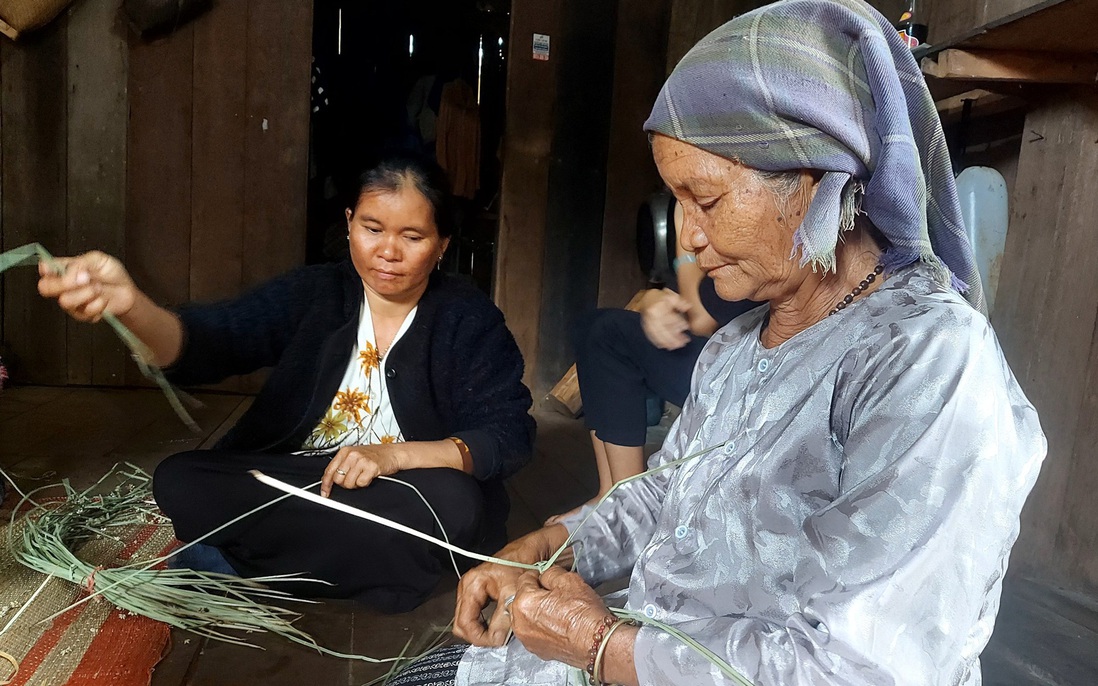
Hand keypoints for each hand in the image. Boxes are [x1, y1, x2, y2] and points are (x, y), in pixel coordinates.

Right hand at [37, 251, 137, 322]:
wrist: (126, 291)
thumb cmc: (111, 273)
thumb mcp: (99, 260)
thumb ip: (83, 263)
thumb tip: (74, 272)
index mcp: (65, 268)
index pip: (45, 268)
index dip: (47, 269)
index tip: (56, 269)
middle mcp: (64, 285)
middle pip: (45, 288)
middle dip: (64, 283)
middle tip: (85, 279)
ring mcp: (71, 301)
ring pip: (65, 301)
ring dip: (86, 294)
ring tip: (99, 288)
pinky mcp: (81, 315)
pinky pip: (83, 313)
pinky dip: (97, 305)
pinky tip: (102, 299)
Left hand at [321, 444, 403, 496]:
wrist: (393, 453)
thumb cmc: (375, 455)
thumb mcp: (355, 456)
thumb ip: (342, 465)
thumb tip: (330, 480)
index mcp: (345, 451)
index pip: (329, 470)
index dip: (326, 484)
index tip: (325, 493)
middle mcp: (351, 455)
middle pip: (338, 479)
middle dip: (345, 484)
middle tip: (354, 479)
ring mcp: (361, 460)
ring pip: (348, 483)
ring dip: (355, 484)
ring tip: (362, 476)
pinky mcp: (371, 467)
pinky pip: (361, 483)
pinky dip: (365, 483)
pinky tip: (369, 476)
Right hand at [453, 525, 567, 646]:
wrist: (534, 550)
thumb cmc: (524, 564)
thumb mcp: (515, 594)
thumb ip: (503, 620)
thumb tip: (496, 640)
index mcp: (472, 584)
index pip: (464, 623)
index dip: (480, 637)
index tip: (497, 643)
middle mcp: (468, 586)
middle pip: (462, 623)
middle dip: (479, 635)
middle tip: (498, 640)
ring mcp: (473, 589)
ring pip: (468, 620)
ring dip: (482, 630)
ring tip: (500, 633)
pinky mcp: (480, 592)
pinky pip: (476, 615)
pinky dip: (486, 623)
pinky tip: (499, 625)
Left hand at [509, 566, 612, 668]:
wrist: (596, 643)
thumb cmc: (583, 614)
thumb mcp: (568, 580)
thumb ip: (550, 573)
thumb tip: (545, 576)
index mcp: (523, 603)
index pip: (525, 579)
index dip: (538, 575)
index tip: (547, 576)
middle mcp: (520, 625)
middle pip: (523, 599)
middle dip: (536, 594)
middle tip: (555, 593)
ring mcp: (528, 640)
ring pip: (527, 617)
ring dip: (538, 611)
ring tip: (558, 609)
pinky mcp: (538, 651)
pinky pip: (535, 632)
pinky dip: (543, 626)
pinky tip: (559, 623)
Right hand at [640, 288, 691, 349]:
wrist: (647, 299)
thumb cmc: (660, 298)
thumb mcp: (672, 296)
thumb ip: (680, 302)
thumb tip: (687, 307)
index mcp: (657, 308)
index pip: (669, 317)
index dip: (678, 322)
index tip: (686, 327)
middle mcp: (651, 317)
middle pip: (663, 329)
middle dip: (673, 337)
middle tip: (683, 342)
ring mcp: (647, 323)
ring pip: (658, 335)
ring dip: (667, 342)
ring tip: (676, 346)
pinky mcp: (646, 328)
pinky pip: (652, 337)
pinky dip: (659, 342)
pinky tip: (665, 346)